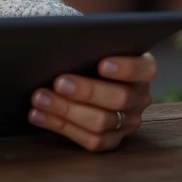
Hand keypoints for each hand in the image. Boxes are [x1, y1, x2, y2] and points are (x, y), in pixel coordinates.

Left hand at [27, 52, 155, 151]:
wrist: (78, 73)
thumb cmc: (84, 54)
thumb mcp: (91, 45)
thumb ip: (87, 44)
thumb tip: (63, 40)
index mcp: (143, 70)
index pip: (144, 69)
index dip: (126, 68)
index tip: (102, 64)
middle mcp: (139, 97)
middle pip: (119, 98)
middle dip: (86, 91)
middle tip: (59, 82)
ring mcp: (127, 122)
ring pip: (100, 122)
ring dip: (65, 110)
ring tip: (39, 97)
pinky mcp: (110, 140)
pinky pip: (88, 140)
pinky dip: (58, 126)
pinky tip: (37, 115)